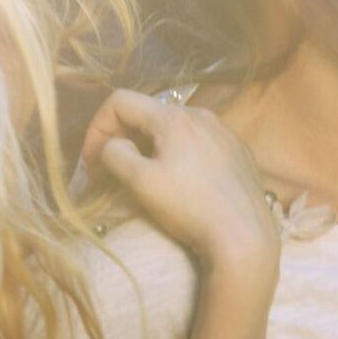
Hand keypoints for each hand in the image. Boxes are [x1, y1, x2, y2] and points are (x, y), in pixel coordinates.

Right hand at [79, 89, 279, 282]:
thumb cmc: (190, 207)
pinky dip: (177, 156)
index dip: (97, 128)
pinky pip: (198, 143)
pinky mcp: (239, 153)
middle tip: (108, 173)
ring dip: (148, 148)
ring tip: (142, 178)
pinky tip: (179, 183)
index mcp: (175, 117)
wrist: (245, 237)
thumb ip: (115, 155)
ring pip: (173, 129)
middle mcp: (202, 115)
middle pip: (147, 114)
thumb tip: (113, 146)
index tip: (92, 163)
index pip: (120, 101)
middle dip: (121, 138)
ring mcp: (224, 133)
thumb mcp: (141, 182)